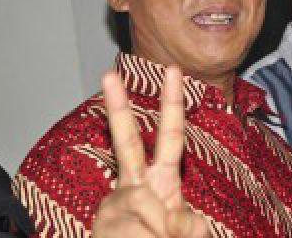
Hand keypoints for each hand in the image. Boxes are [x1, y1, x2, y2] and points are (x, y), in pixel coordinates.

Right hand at [93, 66, 210, 237]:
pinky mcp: (102, 224)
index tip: (174, 70)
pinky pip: (135, 231)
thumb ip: (189, 224)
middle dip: (118, 108)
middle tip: (108, 75)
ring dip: (162, 231)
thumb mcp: (185, 233)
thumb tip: (184, 220)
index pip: (170, 137)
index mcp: (161, 181)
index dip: (173, 104)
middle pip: (126, 142)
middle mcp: (134, 185)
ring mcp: (115, 203)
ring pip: (143, 202)